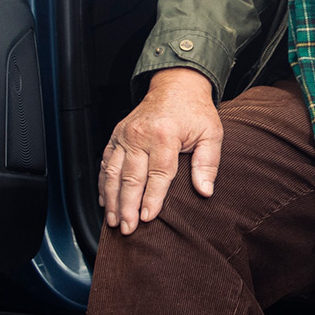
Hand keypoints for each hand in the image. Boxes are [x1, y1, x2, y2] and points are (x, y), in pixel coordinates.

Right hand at [99, 67, 222, 234]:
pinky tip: (105, 202)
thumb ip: (208, 163)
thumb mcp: (211, 133)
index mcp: (164, 135)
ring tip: (113, 222)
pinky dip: (103, 184)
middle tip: (127, 229)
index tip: (147, 218)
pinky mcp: (116, 136)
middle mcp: (140, 135)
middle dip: (127, 206)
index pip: (157, 174)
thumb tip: (205, 191)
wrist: (176, 86)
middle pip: (131, 177)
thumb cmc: (195, 112)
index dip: (152, 198)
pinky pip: (105, 163)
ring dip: (112, 200)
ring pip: (113, 173)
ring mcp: (125, 135)